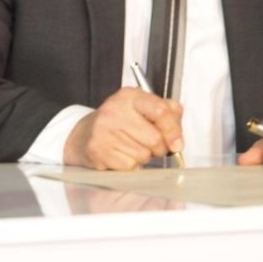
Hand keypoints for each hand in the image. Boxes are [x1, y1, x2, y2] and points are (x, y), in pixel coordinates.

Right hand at [63, 88, 183, 169]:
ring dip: (143, 157)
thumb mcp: (142, 108)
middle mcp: (115, 110)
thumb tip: (178, 137)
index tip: (177, 144)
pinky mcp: (98, 150)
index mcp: (130, 96)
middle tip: (150, 145)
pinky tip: (121, 155)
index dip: (173, 130)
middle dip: (158, 148)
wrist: (84, 134)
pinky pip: (130, 166)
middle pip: (155, 139)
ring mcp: (104, 130)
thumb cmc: (120, 122)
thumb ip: (167, 114)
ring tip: (131, 147)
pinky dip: (131, 165)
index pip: (160, 110)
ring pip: (143, 155)